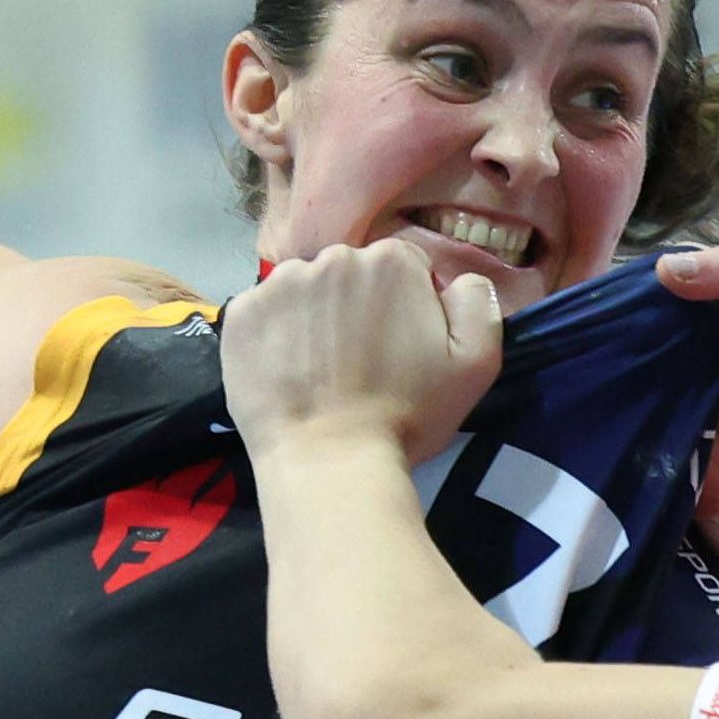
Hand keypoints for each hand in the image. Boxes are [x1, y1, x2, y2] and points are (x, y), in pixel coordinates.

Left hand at [221, 241, 500, 465]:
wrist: (330, 461)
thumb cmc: (407, 416)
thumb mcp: (475, 365)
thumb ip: (478, 305)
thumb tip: (459, 282)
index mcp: (392, 261)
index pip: (404, 268)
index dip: (406, 307)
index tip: (399, 349)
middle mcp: (333, 257)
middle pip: (351, 274)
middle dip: (357, 307)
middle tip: (360, 363)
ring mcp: (279, 283)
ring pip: (305, 291)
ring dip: (313, 318)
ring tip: (320, 372)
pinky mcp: (240, 313)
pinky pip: (263, 313)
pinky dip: (273, 336)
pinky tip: (287, 374)